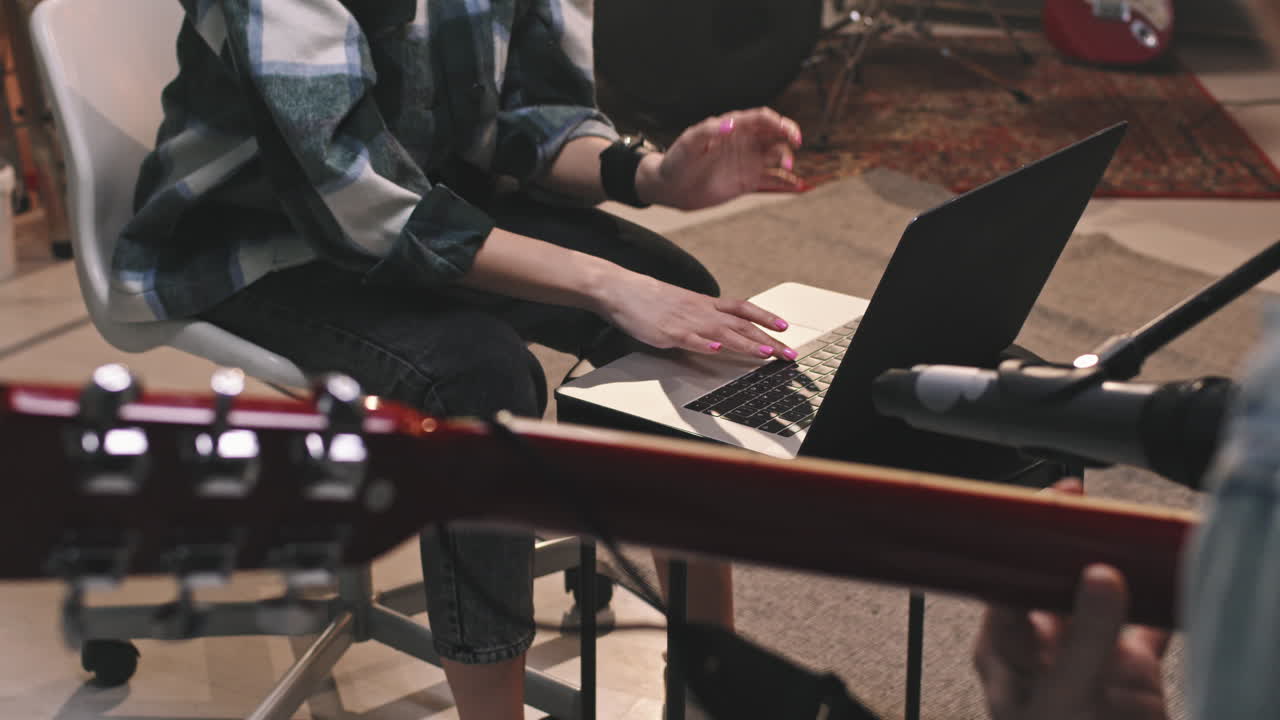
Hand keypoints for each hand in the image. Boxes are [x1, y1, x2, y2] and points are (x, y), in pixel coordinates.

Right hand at [594, 269, 795, 359]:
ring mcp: (685, 321)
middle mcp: (700, 310)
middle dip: (767, 339)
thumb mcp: (682, 304)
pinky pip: (688, 338)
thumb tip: (717, 330)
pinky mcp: (667, 332)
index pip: (742, 308)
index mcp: (704, 303)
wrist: (620, 289)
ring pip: (721, 332)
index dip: (765, 316)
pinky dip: (704, 344)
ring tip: (765, 352)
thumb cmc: (648, 299)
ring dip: (745, 343)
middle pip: (740, 324)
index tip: (784, 326)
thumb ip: (701, 316)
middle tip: (788, 353)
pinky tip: (716, 349)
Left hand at [639, 108, 802, 210]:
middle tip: (795, 145)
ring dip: (787, 158)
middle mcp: (744, 141)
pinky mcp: (748, 181)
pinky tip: (797, 185)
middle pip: (775, 134)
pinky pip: (771, 179)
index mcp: (732, 127)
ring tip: (786, 167)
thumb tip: (729, 124)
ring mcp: (748, 161)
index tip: (787, 131)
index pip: (762, 119)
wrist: (671, 188)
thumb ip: (708, 131)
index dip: (778, 122)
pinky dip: (785, 182)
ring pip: (776, 155)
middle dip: (789, 136)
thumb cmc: (677, 161)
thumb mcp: (689, 143)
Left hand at [973, 480, 1170, 719]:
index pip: (1006, 585)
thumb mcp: (1065, 700)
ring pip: (1102, 595)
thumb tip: (1100, 576)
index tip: (1043, 508)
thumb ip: (1083, 641)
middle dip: (1063, 540)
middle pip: (1051, 581)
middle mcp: (1045, 649)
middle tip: (1074, 499)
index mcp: (1007, 654)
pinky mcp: (1133, 674)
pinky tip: (1173, 571)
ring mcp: (1090, 658)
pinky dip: (1166, 601)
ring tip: (1117, 520)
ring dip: (1116, 562)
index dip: (1020, 542)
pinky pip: (1151, 626)